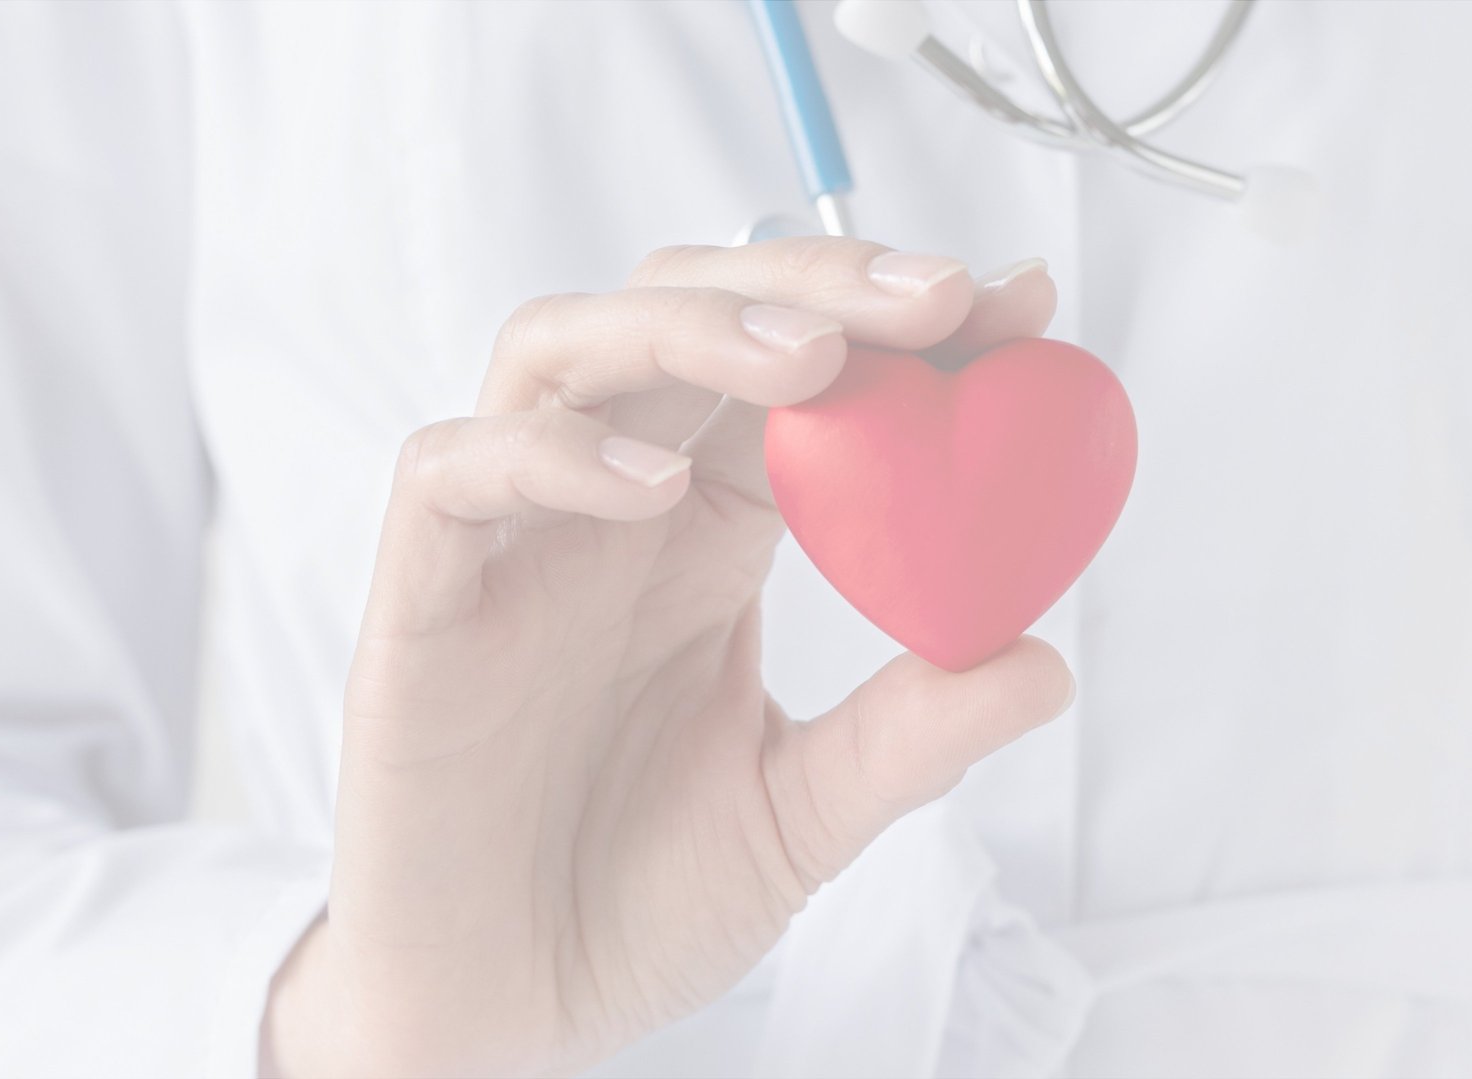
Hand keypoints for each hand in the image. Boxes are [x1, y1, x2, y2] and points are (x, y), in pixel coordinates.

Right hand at [262, 241, 1073, 1076]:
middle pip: (689, 310)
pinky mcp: (422, 603)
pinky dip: (550, 456)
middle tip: (938, 298)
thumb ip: (908, 735)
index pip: (802, 375)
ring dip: (689, 325)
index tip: (1019, 305)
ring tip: (812, 356)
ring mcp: (514, 543)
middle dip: (815, 281)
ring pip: (564, 349)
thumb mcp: (804, 813)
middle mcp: (614, 508)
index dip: (901, 325)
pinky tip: (653, 491)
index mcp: (710, 532)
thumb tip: (1048, 664)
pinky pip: (453, 475)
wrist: (508, 1011)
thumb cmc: (641, 900)